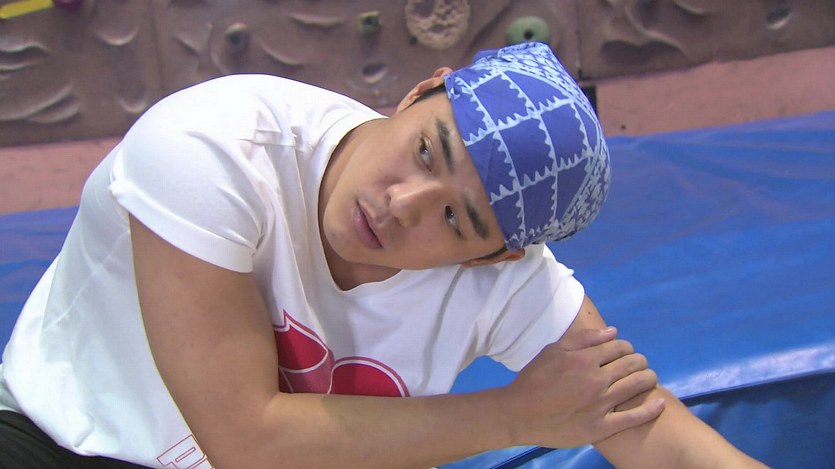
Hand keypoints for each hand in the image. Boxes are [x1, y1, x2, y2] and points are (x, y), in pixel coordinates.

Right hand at [499, 327, 663, 448]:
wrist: (519, 414)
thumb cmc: (533, 380)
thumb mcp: (553, 351)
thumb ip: (584, 340)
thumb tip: (613, 332)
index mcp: (584, 359)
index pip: (619, 348)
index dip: (627, 348)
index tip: (625, 352)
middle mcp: (596, 380)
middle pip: (632, 364)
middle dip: (640, 361)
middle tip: (639, 364)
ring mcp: (601, 405)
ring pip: (637, 386)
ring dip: (648, 378)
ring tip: (649, 378)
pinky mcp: (601, 427)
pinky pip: (633, 418)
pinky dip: (651, 409)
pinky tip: (660, 403)